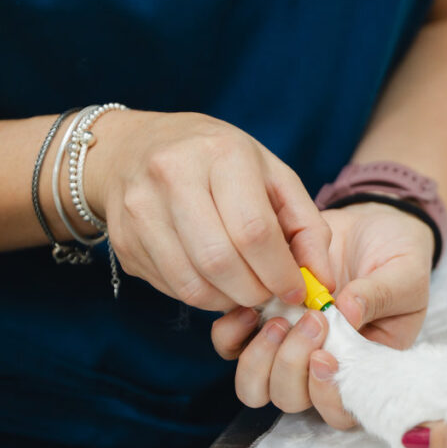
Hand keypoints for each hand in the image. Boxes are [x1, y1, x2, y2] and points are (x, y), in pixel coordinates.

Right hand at [85, 109, 332, 310]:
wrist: (137, 147)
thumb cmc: (219, 162)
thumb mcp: (272, 176)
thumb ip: (307, 226)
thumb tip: (322, 281)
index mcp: (221, 154)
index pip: (254, 231)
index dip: (280, 272)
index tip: (296, 290)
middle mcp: (173, 175)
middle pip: (220, 261)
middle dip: (255, 291)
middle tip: (269, 295)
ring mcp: (140, 208)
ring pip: (192, 282)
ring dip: (228, 300)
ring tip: (245, 290)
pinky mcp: (123, 238)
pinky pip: (170, 287)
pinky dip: (201, 296)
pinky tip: (214, 282)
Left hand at [212, 201, 435, 427]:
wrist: (370, 226)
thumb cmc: (397, 258)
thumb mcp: (405, 275)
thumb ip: (380, 295)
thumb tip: (346, 311)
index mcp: (362, 369)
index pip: (340, 413)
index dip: (327, 396)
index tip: (324, 356)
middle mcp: (319, 368)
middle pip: (290, 399)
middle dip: (292, 367)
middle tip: (311, 320)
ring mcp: (285, 347)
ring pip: (253, 385)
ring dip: (260, 357)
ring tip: (279, 319)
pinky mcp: (259, 322)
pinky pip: (230, 346)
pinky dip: (232, 334)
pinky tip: (252, 308)